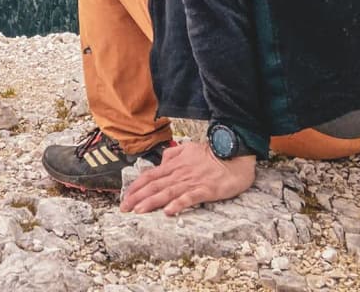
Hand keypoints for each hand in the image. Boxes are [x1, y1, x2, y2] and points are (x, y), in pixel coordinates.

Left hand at [119, 140, 255, 215]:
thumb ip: (172, 155)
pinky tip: (169, 212)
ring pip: (167, 192)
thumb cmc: (213, 153)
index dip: (136, 186)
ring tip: (138, 211)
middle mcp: (179, 173)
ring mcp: (192, 181)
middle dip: (137, 197)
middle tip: (124, 208)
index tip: (124, 196)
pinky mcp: (206, 189)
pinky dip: (178, 204)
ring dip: (151, 202)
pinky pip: (189, 198)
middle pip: (154, 185)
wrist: (235, 153)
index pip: (150, 176)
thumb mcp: (188, 148)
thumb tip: (161, 162)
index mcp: (174, 165)